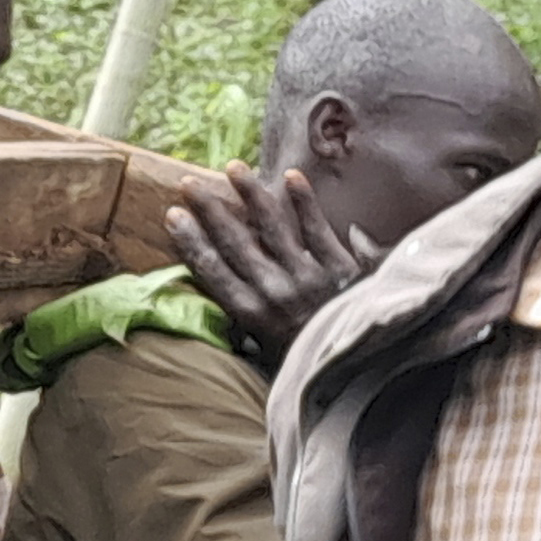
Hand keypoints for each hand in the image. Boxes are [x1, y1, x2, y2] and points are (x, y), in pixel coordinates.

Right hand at [167, 161, 365, 363]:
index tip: (173, 215)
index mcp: (253, 314)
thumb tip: (226, 322)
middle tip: (189, 184)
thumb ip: (250, 335)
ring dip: (250, 195)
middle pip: (235, 242)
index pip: (213, 270)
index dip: (191, 241)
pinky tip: (290, 176)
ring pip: (272, 227)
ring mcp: (308, 274)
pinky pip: (317, 228)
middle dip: (210, 210)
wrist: (367, 372)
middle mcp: (274, 290)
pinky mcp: (340, 266)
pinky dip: (304, 202)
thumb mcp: (270, 360)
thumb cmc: (312, 369)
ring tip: (233, 168)